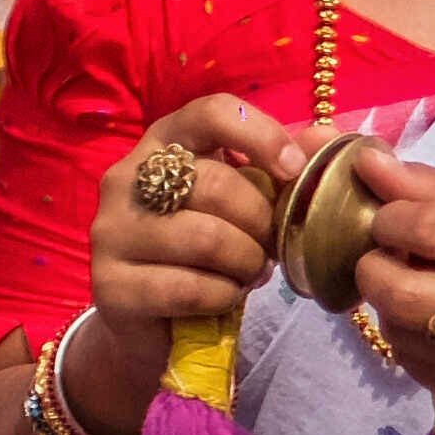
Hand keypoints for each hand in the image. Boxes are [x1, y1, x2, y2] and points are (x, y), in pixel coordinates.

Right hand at [88, 96, 294, 335]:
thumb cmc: (205, 250)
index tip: (293, 171)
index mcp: (163, 143)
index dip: (261, 135)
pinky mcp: (110, 284)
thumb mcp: (243, 202)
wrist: (153, 322)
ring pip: (206, 239)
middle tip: (270, 245)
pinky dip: (223, 296)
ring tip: (250, 272)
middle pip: (216, 184)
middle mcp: (126, 178)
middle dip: (262, 222)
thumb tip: (324, 137)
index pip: (212, 112)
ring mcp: (111, 231)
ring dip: (247, 263)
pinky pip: (189, 287)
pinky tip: (224, 296)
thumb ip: (281, 167)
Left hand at [335, 143, 434, 426]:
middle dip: (375, 265)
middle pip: (394, 292)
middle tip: (394, 254)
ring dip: (392, 300)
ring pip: (395, 330)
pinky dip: (410, 334)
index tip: (392, 214)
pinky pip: (411, 362)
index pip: (425, 228)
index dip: (389, 216)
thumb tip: (366, 164)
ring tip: (424, 284)